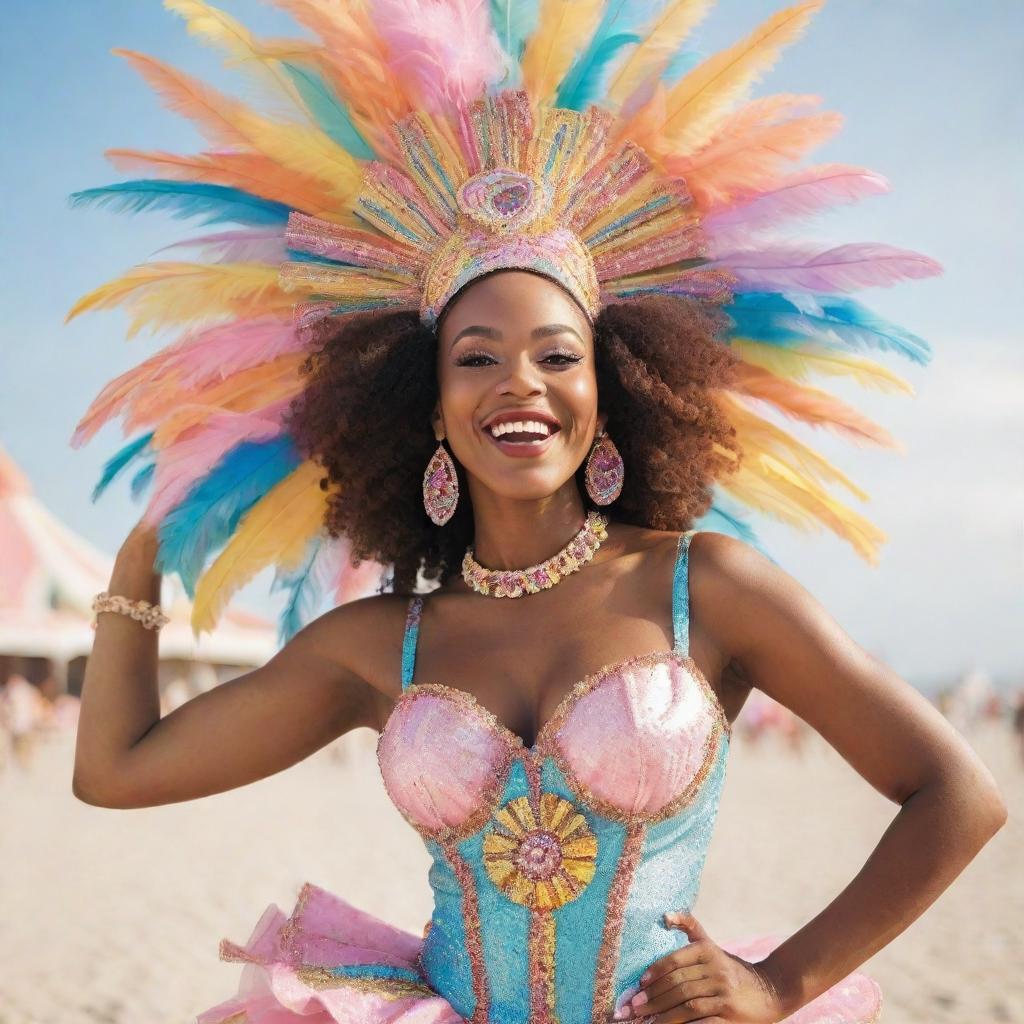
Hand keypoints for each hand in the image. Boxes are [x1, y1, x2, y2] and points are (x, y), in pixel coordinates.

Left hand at [608, 911, 786, 1023]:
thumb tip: (664, 915)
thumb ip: (690, 927)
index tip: (638, 985)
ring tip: (645, 1021)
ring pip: (687, 1004)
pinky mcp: (730, 1013)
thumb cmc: (732, 968)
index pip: (674, 961)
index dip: (654, 973)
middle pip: (678, 985)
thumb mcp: (712, 945)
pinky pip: (702, 1021)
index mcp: (707, 951)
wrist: (770, 991)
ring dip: (662, 1014)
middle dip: (652, 998)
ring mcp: (724, 993)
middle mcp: (716, 970)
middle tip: (632, 1008)